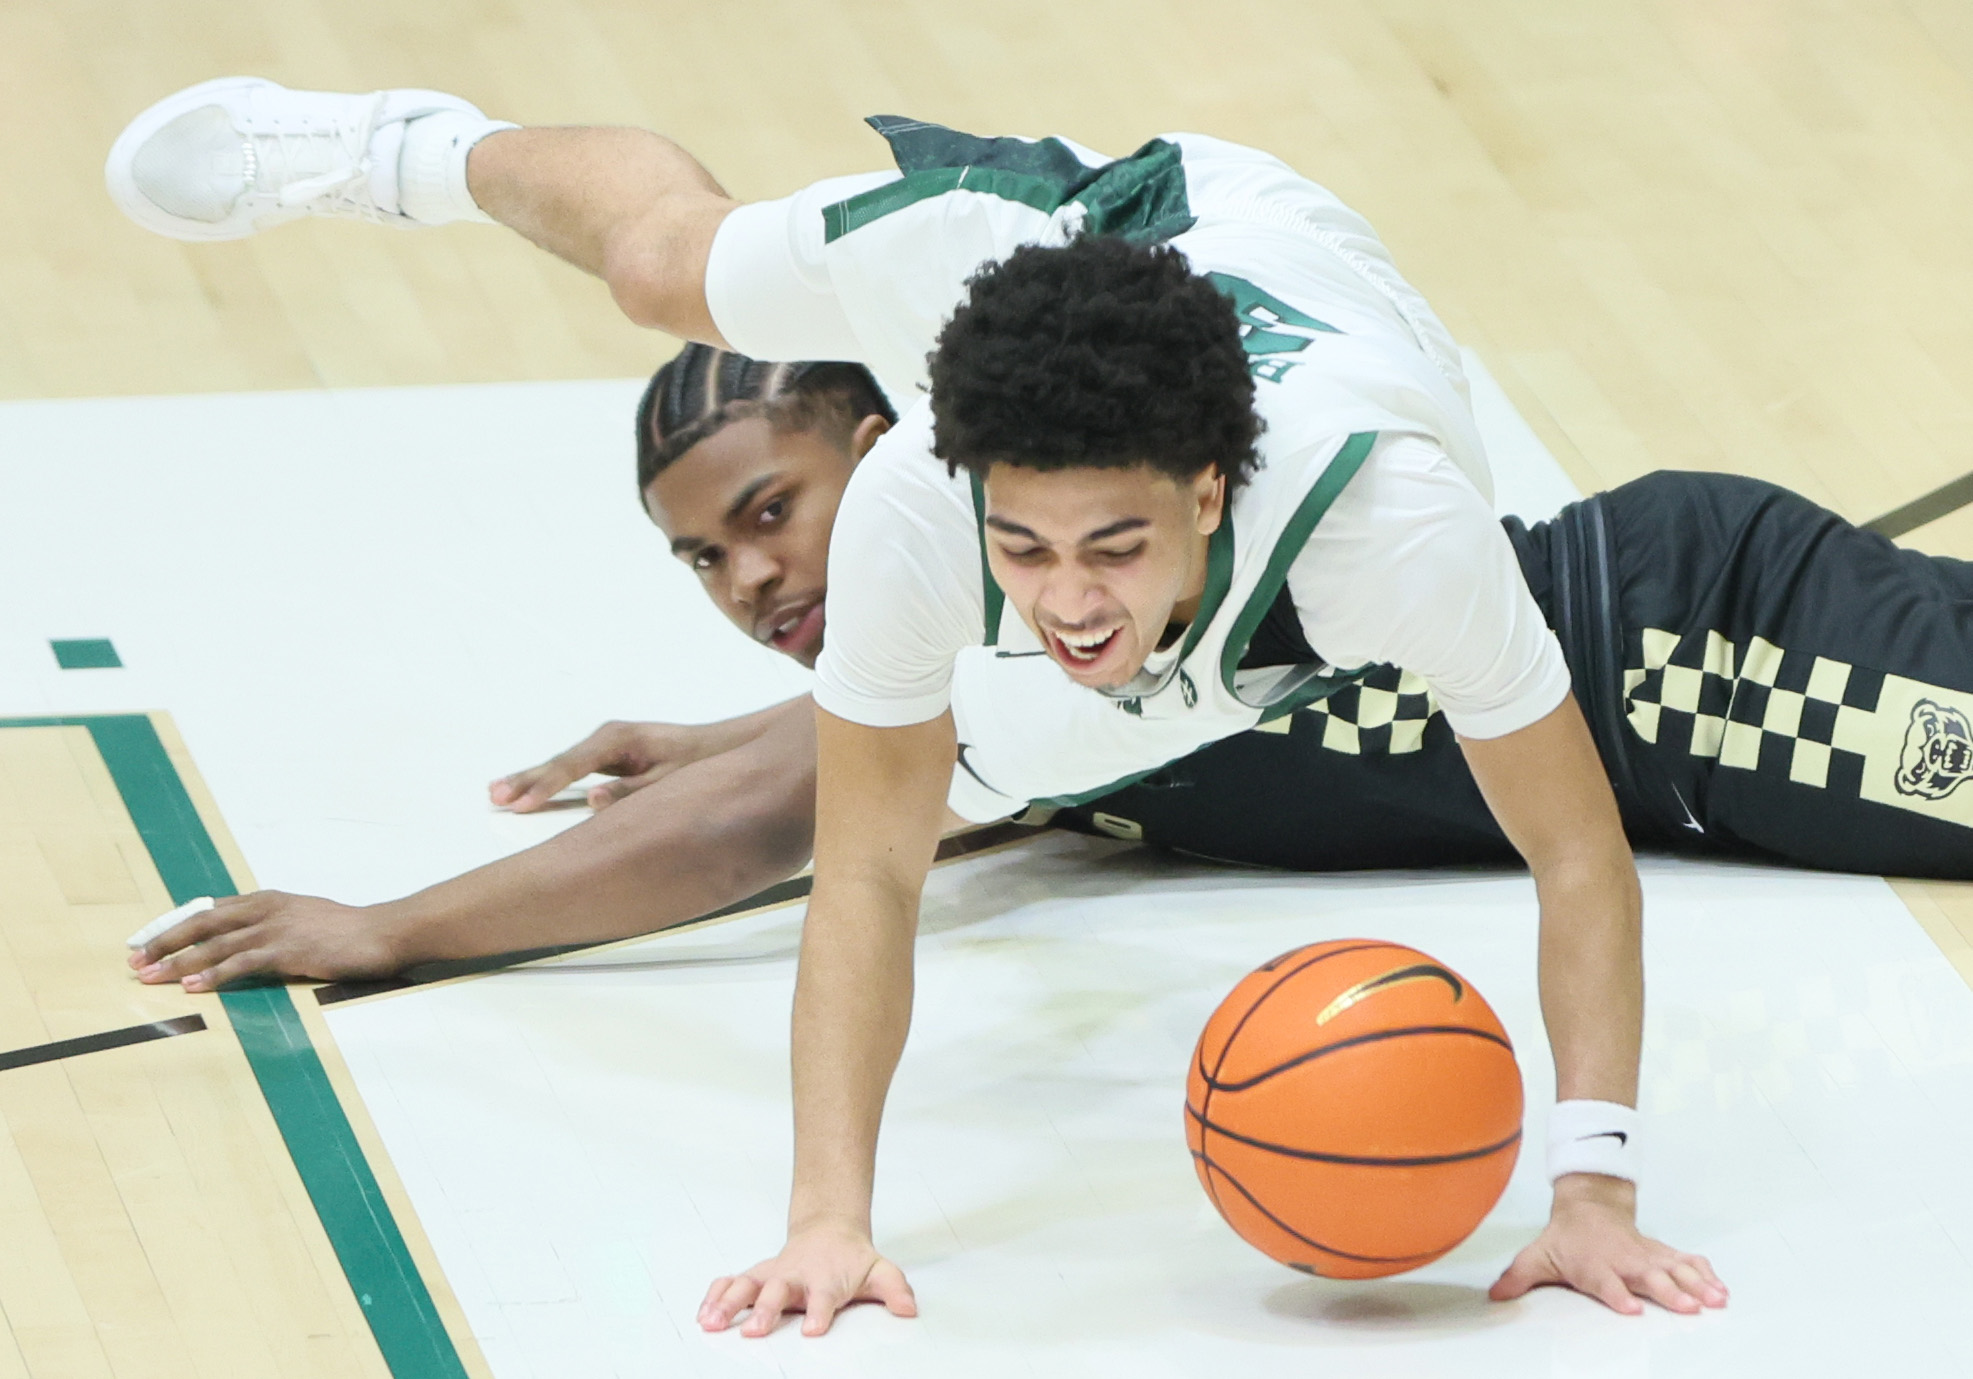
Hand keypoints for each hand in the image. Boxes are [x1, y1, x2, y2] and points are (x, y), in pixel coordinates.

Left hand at [127, 891, 399, 989]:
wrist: (384, 932)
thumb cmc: (350, 931)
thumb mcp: (305, 917)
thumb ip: (275, 924)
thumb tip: (248, 940)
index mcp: (268, 900)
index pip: (208, 909)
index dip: (174, 924)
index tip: (145, 940)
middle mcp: (266, 909)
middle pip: (202, 922)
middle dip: (164, 941)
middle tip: (135, 959)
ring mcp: (276, 928)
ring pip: (215, 944)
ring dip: (179, 961)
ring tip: (151, 976)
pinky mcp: (287, 950)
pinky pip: (241, 963)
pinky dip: (214, 975)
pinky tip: (193, 987)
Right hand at [490, 718, 757, 812]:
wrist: (722, 746)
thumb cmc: (699, 763)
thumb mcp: (669, 780)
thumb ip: (633, 792)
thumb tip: (595, 801)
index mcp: (620, 738)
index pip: (574, 765)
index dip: (547, 785)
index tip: (521, 804)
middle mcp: (609, 737)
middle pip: (560, 762)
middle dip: (527, 780)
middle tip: (494, 797)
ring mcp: (607, 746)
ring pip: (562, 766)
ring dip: (532, 781)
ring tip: (496, 794)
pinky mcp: (610, 758)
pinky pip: (572, 772)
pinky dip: (550, 782)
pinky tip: (527, 793)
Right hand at [699, 1222, 916, 1337]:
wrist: (829, 1232)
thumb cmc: (850, 1260)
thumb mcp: (880, 1271)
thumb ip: (895, 1290)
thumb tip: (909, 1308)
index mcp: (825, 1278)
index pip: (823, 1296)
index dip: (819, 1312)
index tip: (813, 1329)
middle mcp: (794, 1276)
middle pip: (777, 1292)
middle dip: (765, 1310)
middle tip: (755, 1331)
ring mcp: (771, 1274)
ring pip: (746, 1285)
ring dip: (728, 1303)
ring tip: (711, 1324)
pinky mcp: (755, 1275)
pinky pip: (730, 1282)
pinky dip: (715, 1295)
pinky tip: (703, 1313)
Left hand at [1491, 1174, 1727, 1314]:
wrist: (1589, 1207)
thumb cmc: (1566, 1239)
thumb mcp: (1538, 1256)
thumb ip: (1519, 1277)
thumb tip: (1494, 1295)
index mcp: (1594, 1264)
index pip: (1605, 1282)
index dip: (1617, 1295)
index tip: (1631, 1309)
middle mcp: (1624, 1260)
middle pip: (1649, 1277)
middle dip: (1668, 1292)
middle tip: (1687, 1309)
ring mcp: (1647, 1255)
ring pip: (1675, 1269)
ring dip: (1696, 1285)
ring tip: (1716, 1301)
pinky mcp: (1662, 1253)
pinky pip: (1688, 1262)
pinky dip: (1706, 1274)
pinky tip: (1721, 1289)